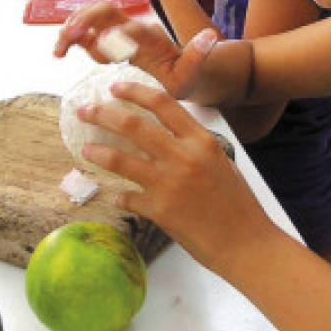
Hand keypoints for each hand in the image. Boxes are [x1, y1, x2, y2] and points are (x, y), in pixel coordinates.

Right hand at [54, 2, 216, 98]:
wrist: (185, 73)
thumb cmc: (188, 75)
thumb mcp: (194, 71)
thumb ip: (198, 55)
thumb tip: (210, 36)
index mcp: (153, 37)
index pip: (133, 26)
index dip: (118, 33)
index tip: (103, 45)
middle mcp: (134, 29)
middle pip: (106, 11)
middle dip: (85, 21)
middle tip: (67, 40)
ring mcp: (120, 34)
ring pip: (92, 20)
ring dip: (73, 29)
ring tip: (59, 50)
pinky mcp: (111, 44)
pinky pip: (88, 36)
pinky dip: (72, 39)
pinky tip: (63, 53)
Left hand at [76, 81, 273, 268]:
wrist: (245, 242)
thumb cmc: (237, 203)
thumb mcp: (220, 161)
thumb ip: (193, 145)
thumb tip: (166, 133)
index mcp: (201, 140)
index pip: (162, 103)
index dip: (134, 91)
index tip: (115, 87)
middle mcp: (182, 156)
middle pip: (131, 124)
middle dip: (102, 114)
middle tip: (85, 111)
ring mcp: (168, 183)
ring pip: (118, 158)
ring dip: (97, 151)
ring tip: (85, 149)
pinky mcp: (159, 210)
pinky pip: (127, 197)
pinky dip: (120, 196)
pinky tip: (118, 196)